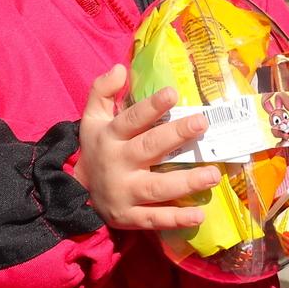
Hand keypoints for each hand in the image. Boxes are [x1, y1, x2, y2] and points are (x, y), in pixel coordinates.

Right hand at [74, 66, 221, 230]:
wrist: (75, 193)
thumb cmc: (96, 149)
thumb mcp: (92, 118)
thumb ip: (103, 91)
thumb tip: (120, 68)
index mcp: (110, 137)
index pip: (132, 119)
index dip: (151, 107)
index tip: (172, 93)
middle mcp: (118, 164)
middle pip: (149, 148)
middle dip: (177, 135)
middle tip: (203, 123)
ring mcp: (124, 193)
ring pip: (157, 187)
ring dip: (186, 182)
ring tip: (213, 174)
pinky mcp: (130, 217)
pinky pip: (155, 219)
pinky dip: (177, 219)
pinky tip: (199, 215)